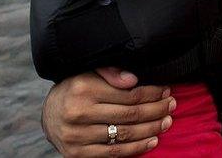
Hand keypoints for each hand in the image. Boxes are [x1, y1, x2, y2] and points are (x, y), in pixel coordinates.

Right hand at [42, 67, 174, 156]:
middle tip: (171, 106)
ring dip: (151, 129)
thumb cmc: (76, 89)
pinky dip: (136, 148)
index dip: (152, 93)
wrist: (49, 115)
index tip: (166, 91)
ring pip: (125, 134)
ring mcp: (77, 136)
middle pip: (130, 114)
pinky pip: (114, 153)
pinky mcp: (77, 154)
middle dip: (156, 110)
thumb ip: (111, 71)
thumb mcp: (89, 72)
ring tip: (166, 123)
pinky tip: (151, 141)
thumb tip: (134, 80)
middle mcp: (78, 113)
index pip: (129, 93)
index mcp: (83, 89)